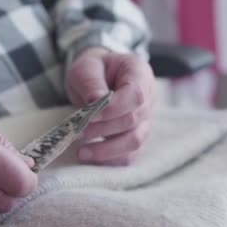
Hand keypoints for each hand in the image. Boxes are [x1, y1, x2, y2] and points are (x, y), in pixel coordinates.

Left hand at [65, 47, 154, 164]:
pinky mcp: (136, 135)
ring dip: (106, 149)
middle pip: (133, 120)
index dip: (113, 109)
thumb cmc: (93, 69)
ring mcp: (145, 119)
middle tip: (77, 131)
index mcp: (139, 73)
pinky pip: (129, 154)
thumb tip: (95, 103)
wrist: (98, 76)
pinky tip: (91, 157)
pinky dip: (110, 159)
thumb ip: (91, 83)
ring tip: (81, 152)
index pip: (135, 95)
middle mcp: (148, 97)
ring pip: (134, 141)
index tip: (89, 116)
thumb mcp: (86, 67)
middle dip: (103, 129)